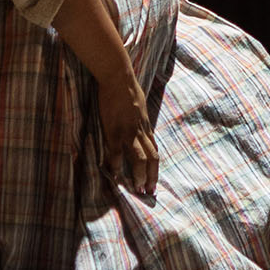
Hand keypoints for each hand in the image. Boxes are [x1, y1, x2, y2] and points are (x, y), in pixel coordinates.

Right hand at [96, 79, 160, 196]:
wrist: (118, 78)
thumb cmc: (127, 88)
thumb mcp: (139, 105)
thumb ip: (139, 117)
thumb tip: (138, 121)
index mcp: (146, 126)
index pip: (154, 150)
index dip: (155, 167)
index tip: (153, 180)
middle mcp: (141, 131)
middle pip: (152, 158)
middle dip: (152, 176)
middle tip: (149, 191)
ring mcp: (129, 132)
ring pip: (140, 159)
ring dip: (139, 175)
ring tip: (137, 188)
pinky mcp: (115, 130)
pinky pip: (118, 153)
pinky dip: (117, 166)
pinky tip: (115, 176)